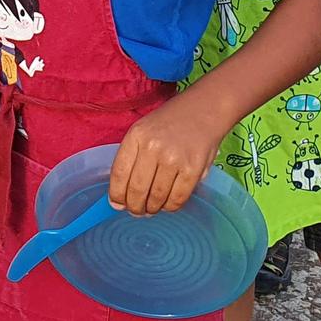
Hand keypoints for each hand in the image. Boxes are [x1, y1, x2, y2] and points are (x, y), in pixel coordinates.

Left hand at [110, 95, 223, 216]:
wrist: (205, 109)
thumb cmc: (170, 122)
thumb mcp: (143, 130)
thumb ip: (131, 159)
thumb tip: (118, 200)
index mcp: (136, 135)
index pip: (118, 173)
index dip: (116, 195)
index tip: (117, 204)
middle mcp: (153, 147)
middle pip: (136, 190)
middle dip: (134, 207)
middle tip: (137, 210)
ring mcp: (174, 159)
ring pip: (156, 199)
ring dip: (152, 209)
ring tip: (152, 206)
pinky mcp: (193, 170)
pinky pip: (177, 200)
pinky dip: (170, 207)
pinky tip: (168, 202)